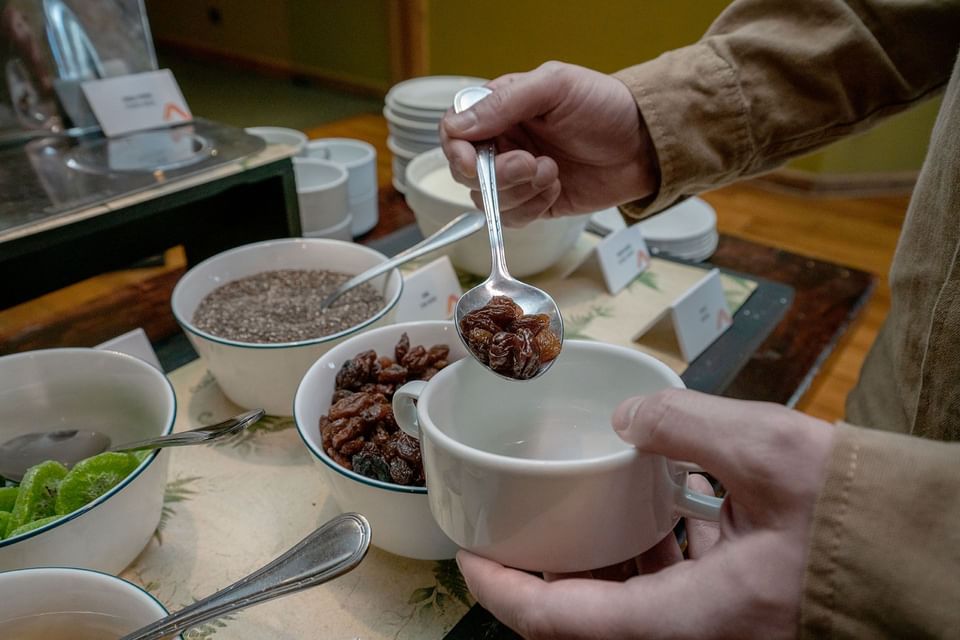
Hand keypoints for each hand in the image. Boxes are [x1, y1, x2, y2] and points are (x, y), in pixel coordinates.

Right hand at [440, 61, 658, 226]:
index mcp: (500, 109)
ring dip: (520, 192)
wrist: (644, 146)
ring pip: (487, 200)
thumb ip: (505, 102)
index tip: (474, 162)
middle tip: (532, 164)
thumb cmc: (605, 106)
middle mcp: (502, 143)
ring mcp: (517, 176)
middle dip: (497, 175)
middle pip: (466, 172)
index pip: (454, 131)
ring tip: (553, 173)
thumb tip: (458, 126)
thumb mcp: (555, 88)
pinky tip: (556, 190)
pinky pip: (512, 218)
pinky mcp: (534, 204)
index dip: (457, 151)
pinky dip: (532, 208)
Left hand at [456, 389, 835, 638]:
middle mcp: (696, 633)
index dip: (502, 591)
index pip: (561, 622)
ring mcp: (719, 624)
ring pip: (635, 600)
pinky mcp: (741, 605)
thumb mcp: (769, 450)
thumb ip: (685, 424)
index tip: (470, 557)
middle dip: (548, 569)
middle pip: (591, 614)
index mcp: (689, 617)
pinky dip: (656, 548)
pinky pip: (678, 585)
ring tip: (577, 507)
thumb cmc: (865, 520)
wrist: (937, 556)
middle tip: (517, 522)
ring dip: (602, 557)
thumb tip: (630, 417)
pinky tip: (662, 503)